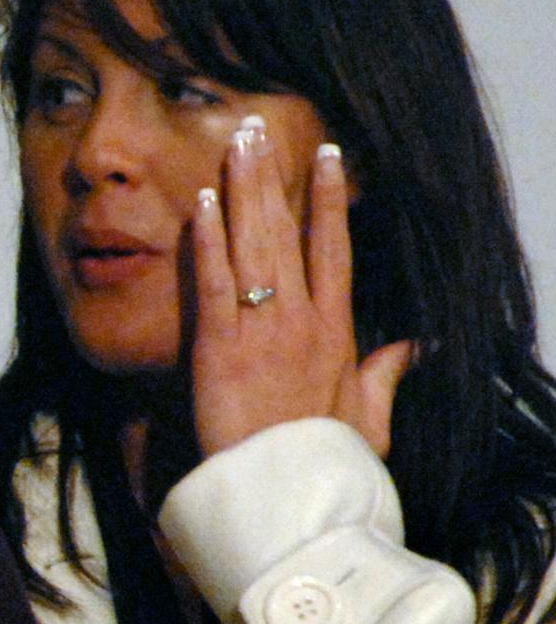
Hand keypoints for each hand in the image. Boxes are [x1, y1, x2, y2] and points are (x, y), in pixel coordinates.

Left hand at [190, 118, 414, 458]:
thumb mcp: (369, 418)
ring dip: (243, 189)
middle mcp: (302, 319)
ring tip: (235, 142)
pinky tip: (203, 201)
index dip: (331, 201)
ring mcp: (262, 330)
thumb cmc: (323, 462)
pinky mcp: (221, 348)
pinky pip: (214, 283)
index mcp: (337, 332)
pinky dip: (208, 241)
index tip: (328, 157)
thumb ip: (388, 375)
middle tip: (262, 128)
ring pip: (253, 245)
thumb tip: (419, 346)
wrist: (285, 495)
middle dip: (276, 177)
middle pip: (289, 233)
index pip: (336, 250)